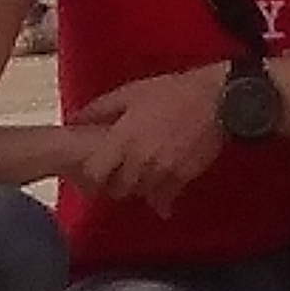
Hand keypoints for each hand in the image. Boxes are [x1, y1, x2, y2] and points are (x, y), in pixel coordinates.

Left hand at [70, 66, 226, 210]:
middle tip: (116, 177)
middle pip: (117, 189)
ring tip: (139, 177)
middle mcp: (140, 160)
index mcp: (123, 138)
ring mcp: (162, 172)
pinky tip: (160, 195)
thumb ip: (99, 109)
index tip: (91, 177)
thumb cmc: (171, 92)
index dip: (90, 179)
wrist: (216, 100)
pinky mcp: (183, 178)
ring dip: (138, 189)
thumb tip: (73, 120)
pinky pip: (165, 198)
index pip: (95, 174)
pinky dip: (160, 198)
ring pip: (140, 194)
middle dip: (115, 185)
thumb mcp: (130, 93)